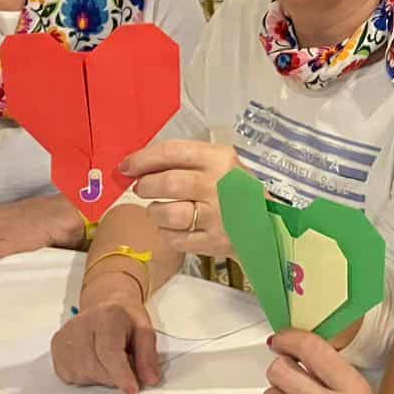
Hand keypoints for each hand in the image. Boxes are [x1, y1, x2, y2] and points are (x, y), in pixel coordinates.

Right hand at [51, 286, 160, 393]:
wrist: (105, 304)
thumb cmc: (123, 318)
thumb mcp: (144, 331)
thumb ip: (148, 356)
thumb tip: (149, 379)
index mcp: (106, 316)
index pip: (110, 352)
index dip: (121, 375)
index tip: (131, 390)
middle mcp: (81, 324)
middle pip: (95, 367)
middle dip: (114, 377)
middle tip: (124, 365)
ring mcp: (65, 336)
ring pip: (82, 374)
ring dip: (100, 376)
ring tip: (107, 359)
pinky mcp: (56, 347)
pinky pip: (70, 376)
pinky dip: (85, 376)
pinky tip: (93, 361)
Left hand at [119, 139, 238, 257]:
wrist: (267, 227)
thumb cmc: (237, 192)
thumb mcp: (221, 165)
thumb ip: (186, 162)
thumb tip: (139, 164)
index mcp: (220, 160)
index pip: (172, 152)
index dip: (143, 159)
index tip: (126, 166)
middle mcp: (218, 186)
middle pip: (166, 183)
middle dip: (145, 186)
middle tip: (141, 188)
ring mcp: (216, 216)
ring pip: (166, 213)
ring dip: (154, 211)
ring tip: (159, 210)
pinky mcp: (212, 241)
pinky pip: (174, 238)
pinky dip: (167, 233)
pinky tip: (174, 227)